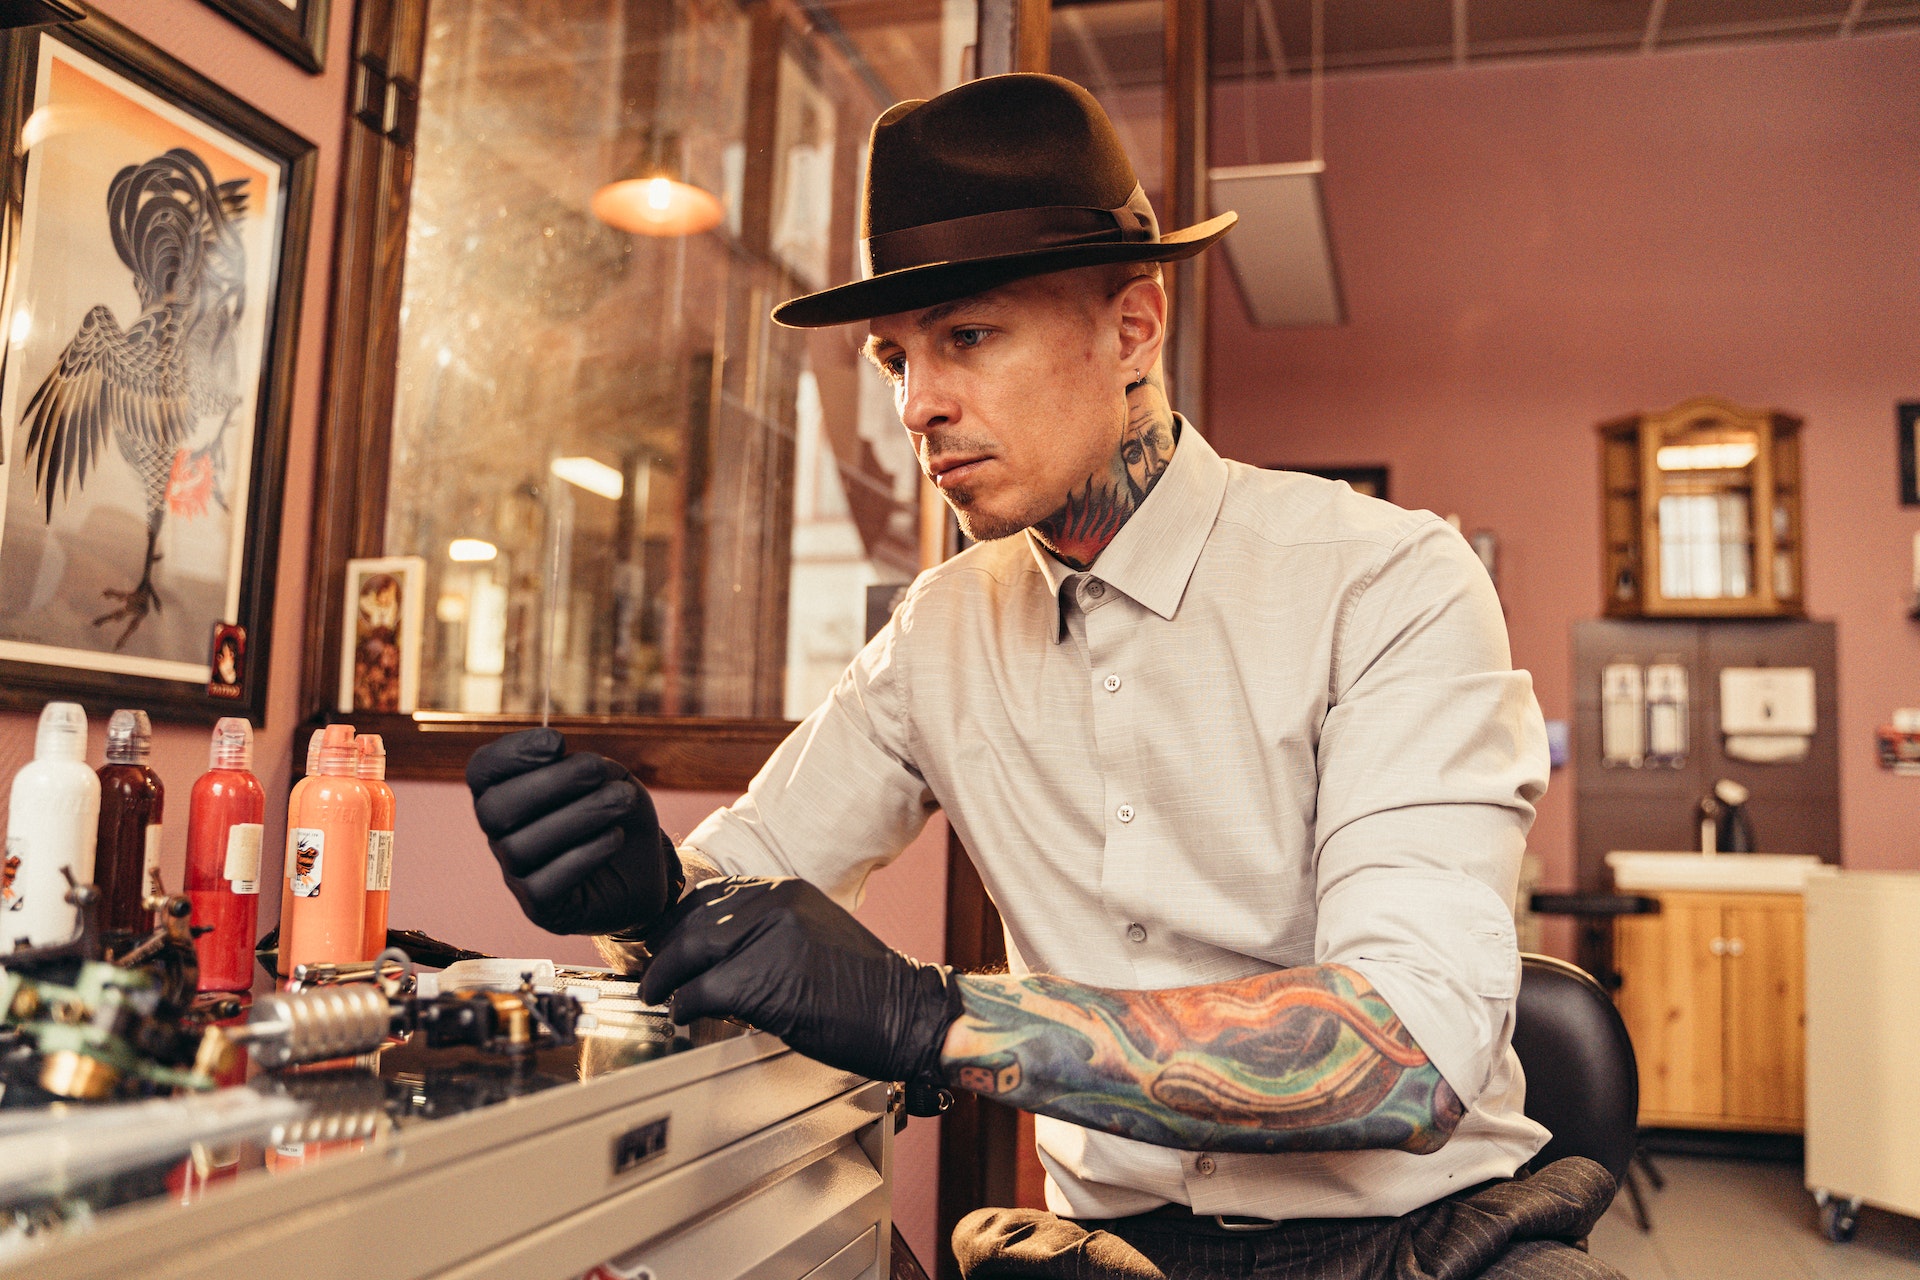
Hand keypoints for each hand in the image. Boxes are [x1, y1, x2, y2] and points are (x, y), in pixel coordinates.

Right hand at [466, 728, 682, 935]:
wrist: (646, 867)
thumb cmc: (616, 813)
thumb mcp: (608, 777)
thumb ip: (583, 764)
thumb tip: (561, 756)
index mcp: (508, 792)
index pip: (482, 770)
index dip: (510, 753)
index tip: (556, 742)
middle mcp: (502, 834)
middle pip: (494, 809)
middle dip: (550, 783)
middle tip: (597, 770)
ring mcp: (516, 872)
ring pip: (521, 847)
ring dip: (579, 816)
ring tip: (621, 801)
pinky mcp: (539, 906)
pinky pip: (544, 885)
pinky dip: (584, 855)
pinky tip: (615, 838)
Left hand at [641, 877, 961, 1096]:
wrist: (906, 1013)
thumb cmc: (864, 987)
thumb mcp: (814, 933)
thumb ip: (768, 929)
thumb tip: (716, 950)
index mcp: (786, 890)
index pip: (710, 895)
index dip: (679, 922)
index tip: (666, 943)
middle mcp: (775, 905)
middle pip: (692, 920)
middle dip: (664, 950)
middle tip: (653, 974)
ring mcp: (769, 940)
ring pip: (689, 951)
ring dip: (665, 977)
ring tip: (658, 995)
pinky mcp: (763, 981)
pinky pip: (701, 990)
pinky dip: (685, 1006)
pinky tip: (685, 1016)